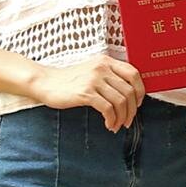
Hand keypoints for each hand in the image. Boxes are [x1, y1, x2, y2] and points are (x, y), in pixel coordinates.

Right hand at [29, 56, 143, 129]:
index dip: (140, 91)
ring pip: (120, 101)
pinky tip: (109, 124)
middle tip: (128, 121)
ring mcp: (93, 80)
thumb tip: (131, 94)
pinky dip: (112, 119)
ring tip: (117, 125)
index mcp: (106, 61)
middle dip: (132, 110)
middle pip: (129, 91)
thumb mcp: (92, 71)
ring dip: (122, 117)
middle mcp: (102, 68)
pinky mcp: (85, 93)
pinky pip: (108, 109)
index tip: (138, 104)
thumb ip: (110, 76)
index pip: (134, 74)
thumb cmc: (70, 80)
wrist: (45, 82)